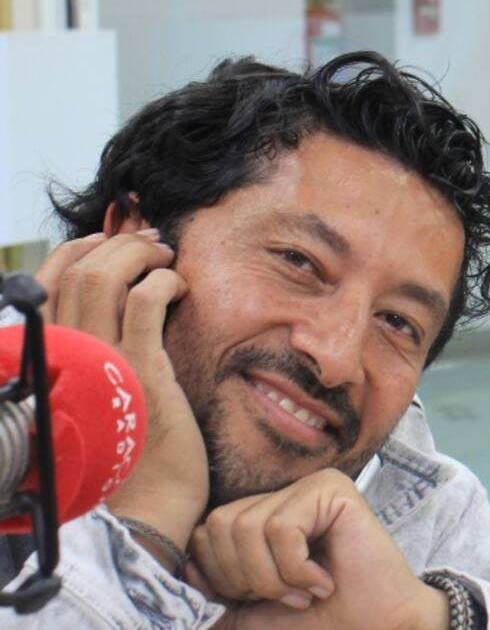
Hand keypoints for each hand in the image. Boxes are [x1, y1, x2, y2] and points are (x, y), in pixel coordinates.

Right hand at [34, 230, 207, 549]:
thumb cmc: (129, 459)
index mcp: (48, 363)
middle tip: (151, 242)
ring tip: (166, 258)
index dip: (76, 252)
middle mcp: (62, 360)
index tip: (109, 241)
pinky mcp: (138, 372)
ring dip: (139, 254)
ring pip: (103, 278)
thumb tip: (117, 304)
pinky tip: (180, 288)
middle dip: (116, 244)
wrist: (143, 514)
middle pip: (74, 273)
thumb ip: (93, 358)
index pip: (43, 287)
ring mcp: (98, 364)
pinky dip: (164, 281)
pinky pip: (145, 303)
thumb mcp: (98, 399)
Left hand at [189, 468, 448, 629]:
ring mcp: (307, 486)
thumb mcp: (249, 614)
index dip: (223, 579)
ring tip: (306, 591)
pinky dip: (296, 569)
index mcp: (259, 516)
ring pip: (247, 528)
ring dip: (274, 578)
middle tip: (288, 596)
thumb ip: (212, 594)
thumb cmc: (315, 624)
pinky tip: (323, 580)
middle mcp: (281, 493)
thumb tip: (176, 570)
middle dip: (246, 579)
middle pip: (219, 526)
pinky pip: (281, 528)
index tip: (264, 600)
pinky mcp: (331, 489)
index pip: (204, 532)